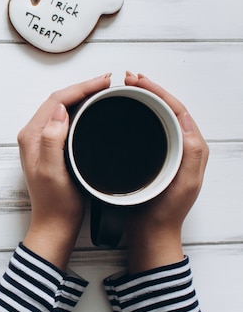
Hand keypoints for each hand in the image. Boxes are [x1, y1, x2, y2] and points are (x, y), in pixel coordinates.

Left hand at [18, 73, 110, 270]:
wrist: (55, 224)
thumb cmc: (56, 203)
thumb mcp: (54, 172)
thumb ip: (52, 141)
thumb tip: (61, 111)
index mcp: (32, 136)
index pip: (56, 100)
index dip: (81, 87)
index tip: (104, 81)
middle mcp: (33, 135)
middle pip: (59, 100)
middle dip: (84, 87)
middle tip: (110, 81)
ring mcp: (41, 141)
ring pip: (63, 108)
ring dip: (83, 96)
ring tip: (105, 90)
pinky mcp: (51, 147)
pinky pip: (66, 120)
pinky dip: (81, 109)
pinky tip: (95, 110)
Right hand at [124, 72, 208, 273]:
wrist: (150, 233)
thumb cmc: (166, 212)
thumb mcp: (186, 183)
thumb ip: (192, 154)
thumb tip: (185, 121)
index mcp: (190, 147)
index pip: (176, 108)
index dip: (158, 91)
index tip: (138, 81)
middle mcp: (178, 145)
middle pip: (164, 107)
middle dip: (147, 89)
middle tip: (128, 78)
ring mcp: (162, 151)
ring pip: (153, 116)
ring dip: (139, 99)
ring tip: (123, 88)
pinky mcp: (147, 157)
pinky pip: (142, 129)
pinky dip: (131, 116)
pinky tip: (119, 112)